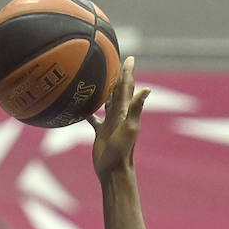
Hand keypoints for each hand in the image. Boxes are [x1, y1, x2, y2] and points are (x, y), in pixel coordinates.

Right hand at [89, 56, 148, 179]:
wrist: (113, 170)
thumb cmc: (122, 151)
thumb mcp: (129, 128)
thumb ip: (136, 108)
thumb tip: (146, 89)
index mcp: (124, 111)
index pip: (126, 88)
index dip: (128, 73)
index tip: (129, 58)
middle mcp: (118, 115)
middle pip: (117, 91)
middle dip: (118, 77)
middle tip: (115, 62)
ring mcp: (109, 123)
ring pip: (106, 103)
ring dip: (104, 91)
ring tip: (100, 80)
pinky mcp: (100, 133)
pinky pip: (93, 119)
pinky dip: (89, 112)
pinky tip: (82, 107)